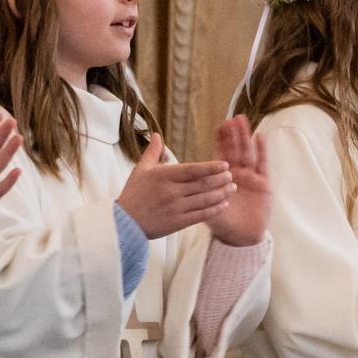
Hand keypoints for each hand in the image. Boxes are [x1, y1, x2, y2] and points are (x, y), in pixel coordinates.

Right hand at [117, 134, 233, 238]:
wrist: (124, 223)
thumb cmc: (133, 194)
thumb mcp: (140, 170)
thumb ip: (152, 152)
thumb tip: (156, 135)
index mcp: (164, 176)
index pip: (193, 170)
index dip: (211, 168)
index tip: (224, 165)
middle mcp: (172, 191)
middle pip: (202, 184)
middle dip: (220, 180)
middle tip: (232, 176)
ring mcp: (176, 208)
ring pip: (204, 200)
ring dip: (221, 194)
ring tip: (232, 188)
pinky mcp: (177, 223)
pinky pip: (200, 215)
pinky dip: (214, 210)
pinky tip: (223, 205)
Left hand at [204, 116, 271, 247]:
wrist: (240, 237)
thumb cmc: (222, 222)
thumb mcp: (205, 205)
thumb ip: (196, 192)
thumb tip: (179, 180)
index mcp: (222, 178)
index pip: (222, 155)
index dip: (222, 140)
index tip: (220, 126)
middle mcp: (238, 174)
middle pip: (236, 150)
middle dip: (234, 134)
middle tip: (233, 118)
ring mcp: (251, 178)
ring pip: (248, 153)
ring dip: (245, 137)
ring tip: (243, 122)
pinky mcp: (264, 184)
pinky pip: (263, 165)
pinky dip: (262, 151)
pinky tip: (260, 137)